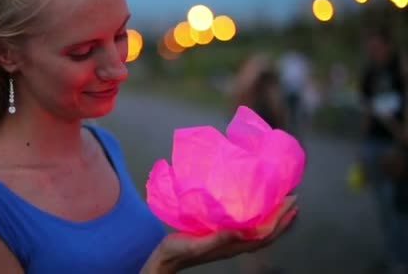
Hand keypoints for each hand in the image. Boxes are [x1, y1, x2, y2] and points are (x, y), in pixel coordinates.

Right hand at [141, 196, 297, 273]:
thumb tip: (242, 230)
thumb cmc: (178, 250)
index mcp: (232, 246)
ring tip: (282, 205)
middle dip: (281, 218)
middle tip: (293, 200)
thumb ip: (218, 238)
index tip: (290, 203)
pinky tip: (255, 209)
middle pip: (266, 233)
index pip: (263, 233)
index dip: (278, 219)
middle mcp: (235, 244)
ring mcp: (229, 241)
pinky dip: (257, 218)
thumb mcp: (196, 244)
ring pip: (258, 231)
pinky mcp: (221, 236)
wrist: (165, 258)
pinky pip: (247, 227)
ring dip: (272, 219)